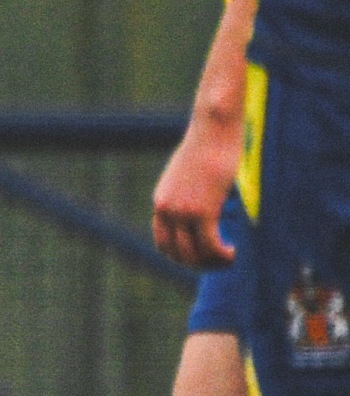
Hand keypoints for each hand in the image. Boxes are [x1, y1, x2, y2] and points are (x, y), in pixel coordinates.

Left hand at [155, 109, 244, 267]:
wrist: (212, 130)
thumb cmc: (208, 147)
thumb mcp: (192, 174)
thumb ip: (193, 191)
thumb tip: (208, 199)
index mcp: (161, 201)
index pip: (162, 243)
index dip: (182, 257)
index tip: (203, 256)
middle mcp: (166, 209)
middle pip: (176, 254)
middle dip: (199, 264)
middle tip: (220, 261)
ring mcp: (182, 211)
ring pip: (193, 254)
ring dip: (212, 263)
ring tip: (229, 258)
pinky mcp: (202, 210)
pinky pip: (210, 245)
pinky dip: (222, 255)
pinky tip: (233, 252)